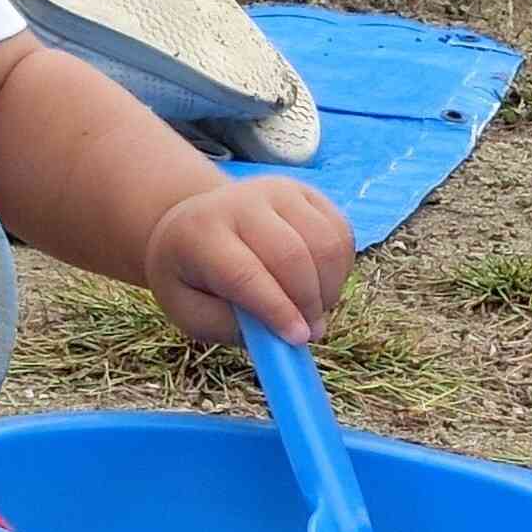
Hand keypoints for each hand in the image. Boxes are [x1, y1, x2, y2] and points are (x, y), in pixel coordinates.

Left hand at [145, 175, 354, 347]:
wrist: (198, 223)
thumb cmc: (193, 276)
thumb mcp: (190, 311)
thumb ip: (231, 327)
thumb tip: (288, 336)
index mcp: (201, 232)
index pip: (244, 273)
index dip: (276, 309)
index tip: (298, 339)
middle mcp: (241, 202)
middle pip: (292, 255)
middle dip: (308, 303)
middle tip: (309, 333)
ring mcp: (278, 191)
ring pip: (326, 244)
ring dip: (329, 288)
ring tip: (312, 309)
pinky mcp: (308, 193)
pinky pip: (341, 234)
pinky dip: (341, 269)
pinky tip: (320, 284)